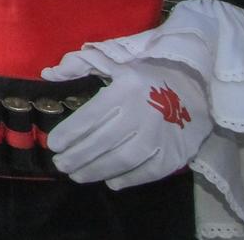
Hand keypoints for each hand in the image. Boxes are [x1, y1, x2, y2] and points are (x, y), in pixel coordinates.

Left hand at [43, 60, 211, 188]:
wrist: (195, 88)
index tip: (53, 145)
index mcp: (124, 89)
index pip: (91, 116)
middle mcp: (141, 113)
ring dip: (96, 170)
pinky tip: (110, 181)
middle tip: (60, 165)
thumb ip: (79, 64)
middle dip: (77, 156)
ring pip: (123, 160)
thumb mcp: (114, 62)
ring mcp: (160, 136)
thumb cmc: (145, 77)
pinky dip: (128, 180)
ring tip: (77, 175)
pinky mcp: (174, 154)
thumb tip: (48, 74)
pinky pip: (148, 172)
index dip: (69, 133)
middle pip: (103, 142)